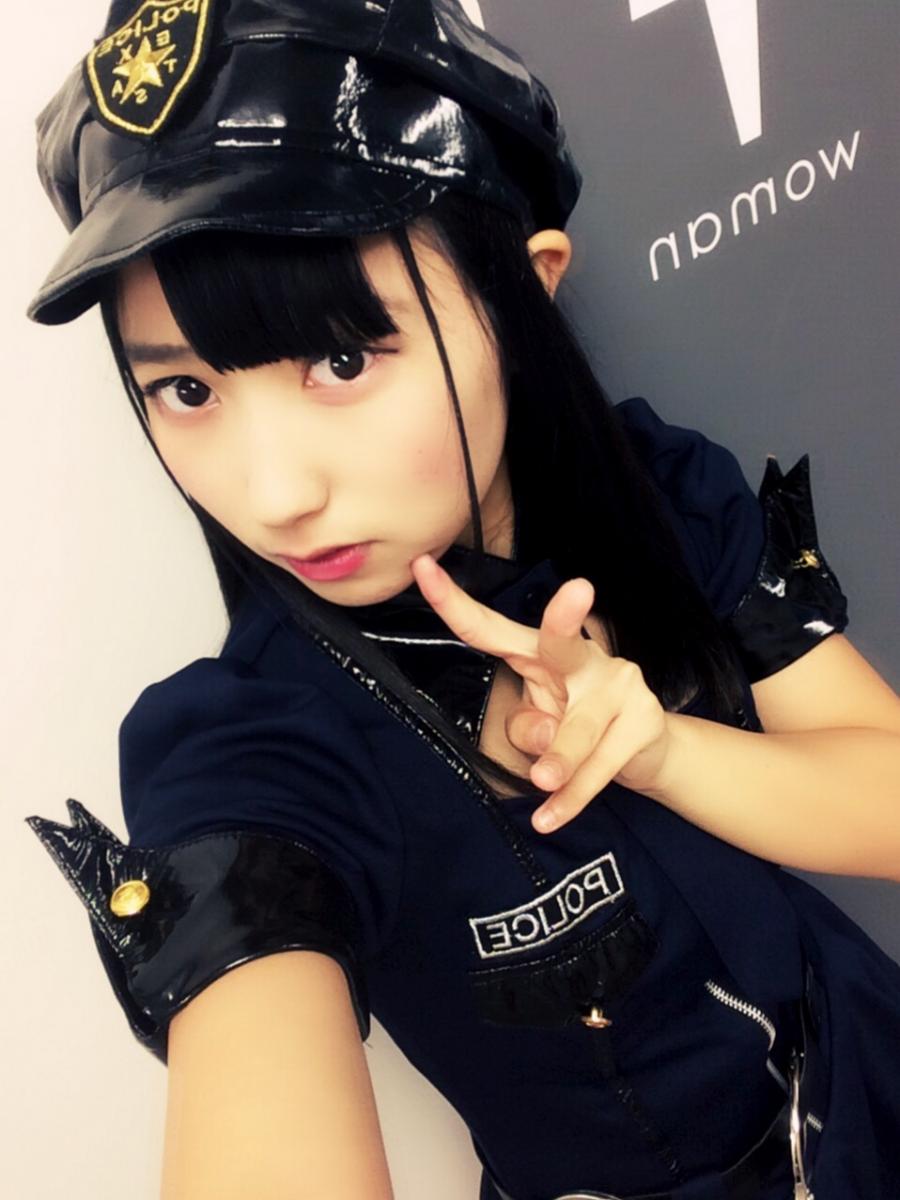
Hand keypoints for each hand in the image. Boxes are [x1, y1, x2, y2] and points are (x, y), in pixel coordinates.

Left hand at [410, 552, 672, 832]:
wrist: (647, 752)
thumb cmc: (575, 727)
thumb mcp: (538, 728)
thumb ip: (527, 729)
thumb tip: (547, 735)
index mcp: (541, 653)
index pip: (491, 629)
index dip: (454, 602)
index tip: (421, 567)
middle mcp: (584, 659)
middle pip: (564, 640)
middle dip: (566, 617)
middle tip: (578, 589)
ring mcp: (619, 687)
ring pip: (576, 731)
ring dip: (558, 761)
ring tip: (541, 782)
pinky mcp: (644, 722)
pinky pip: (599, 768)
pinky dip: (572, 799)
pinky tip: (549, 818)